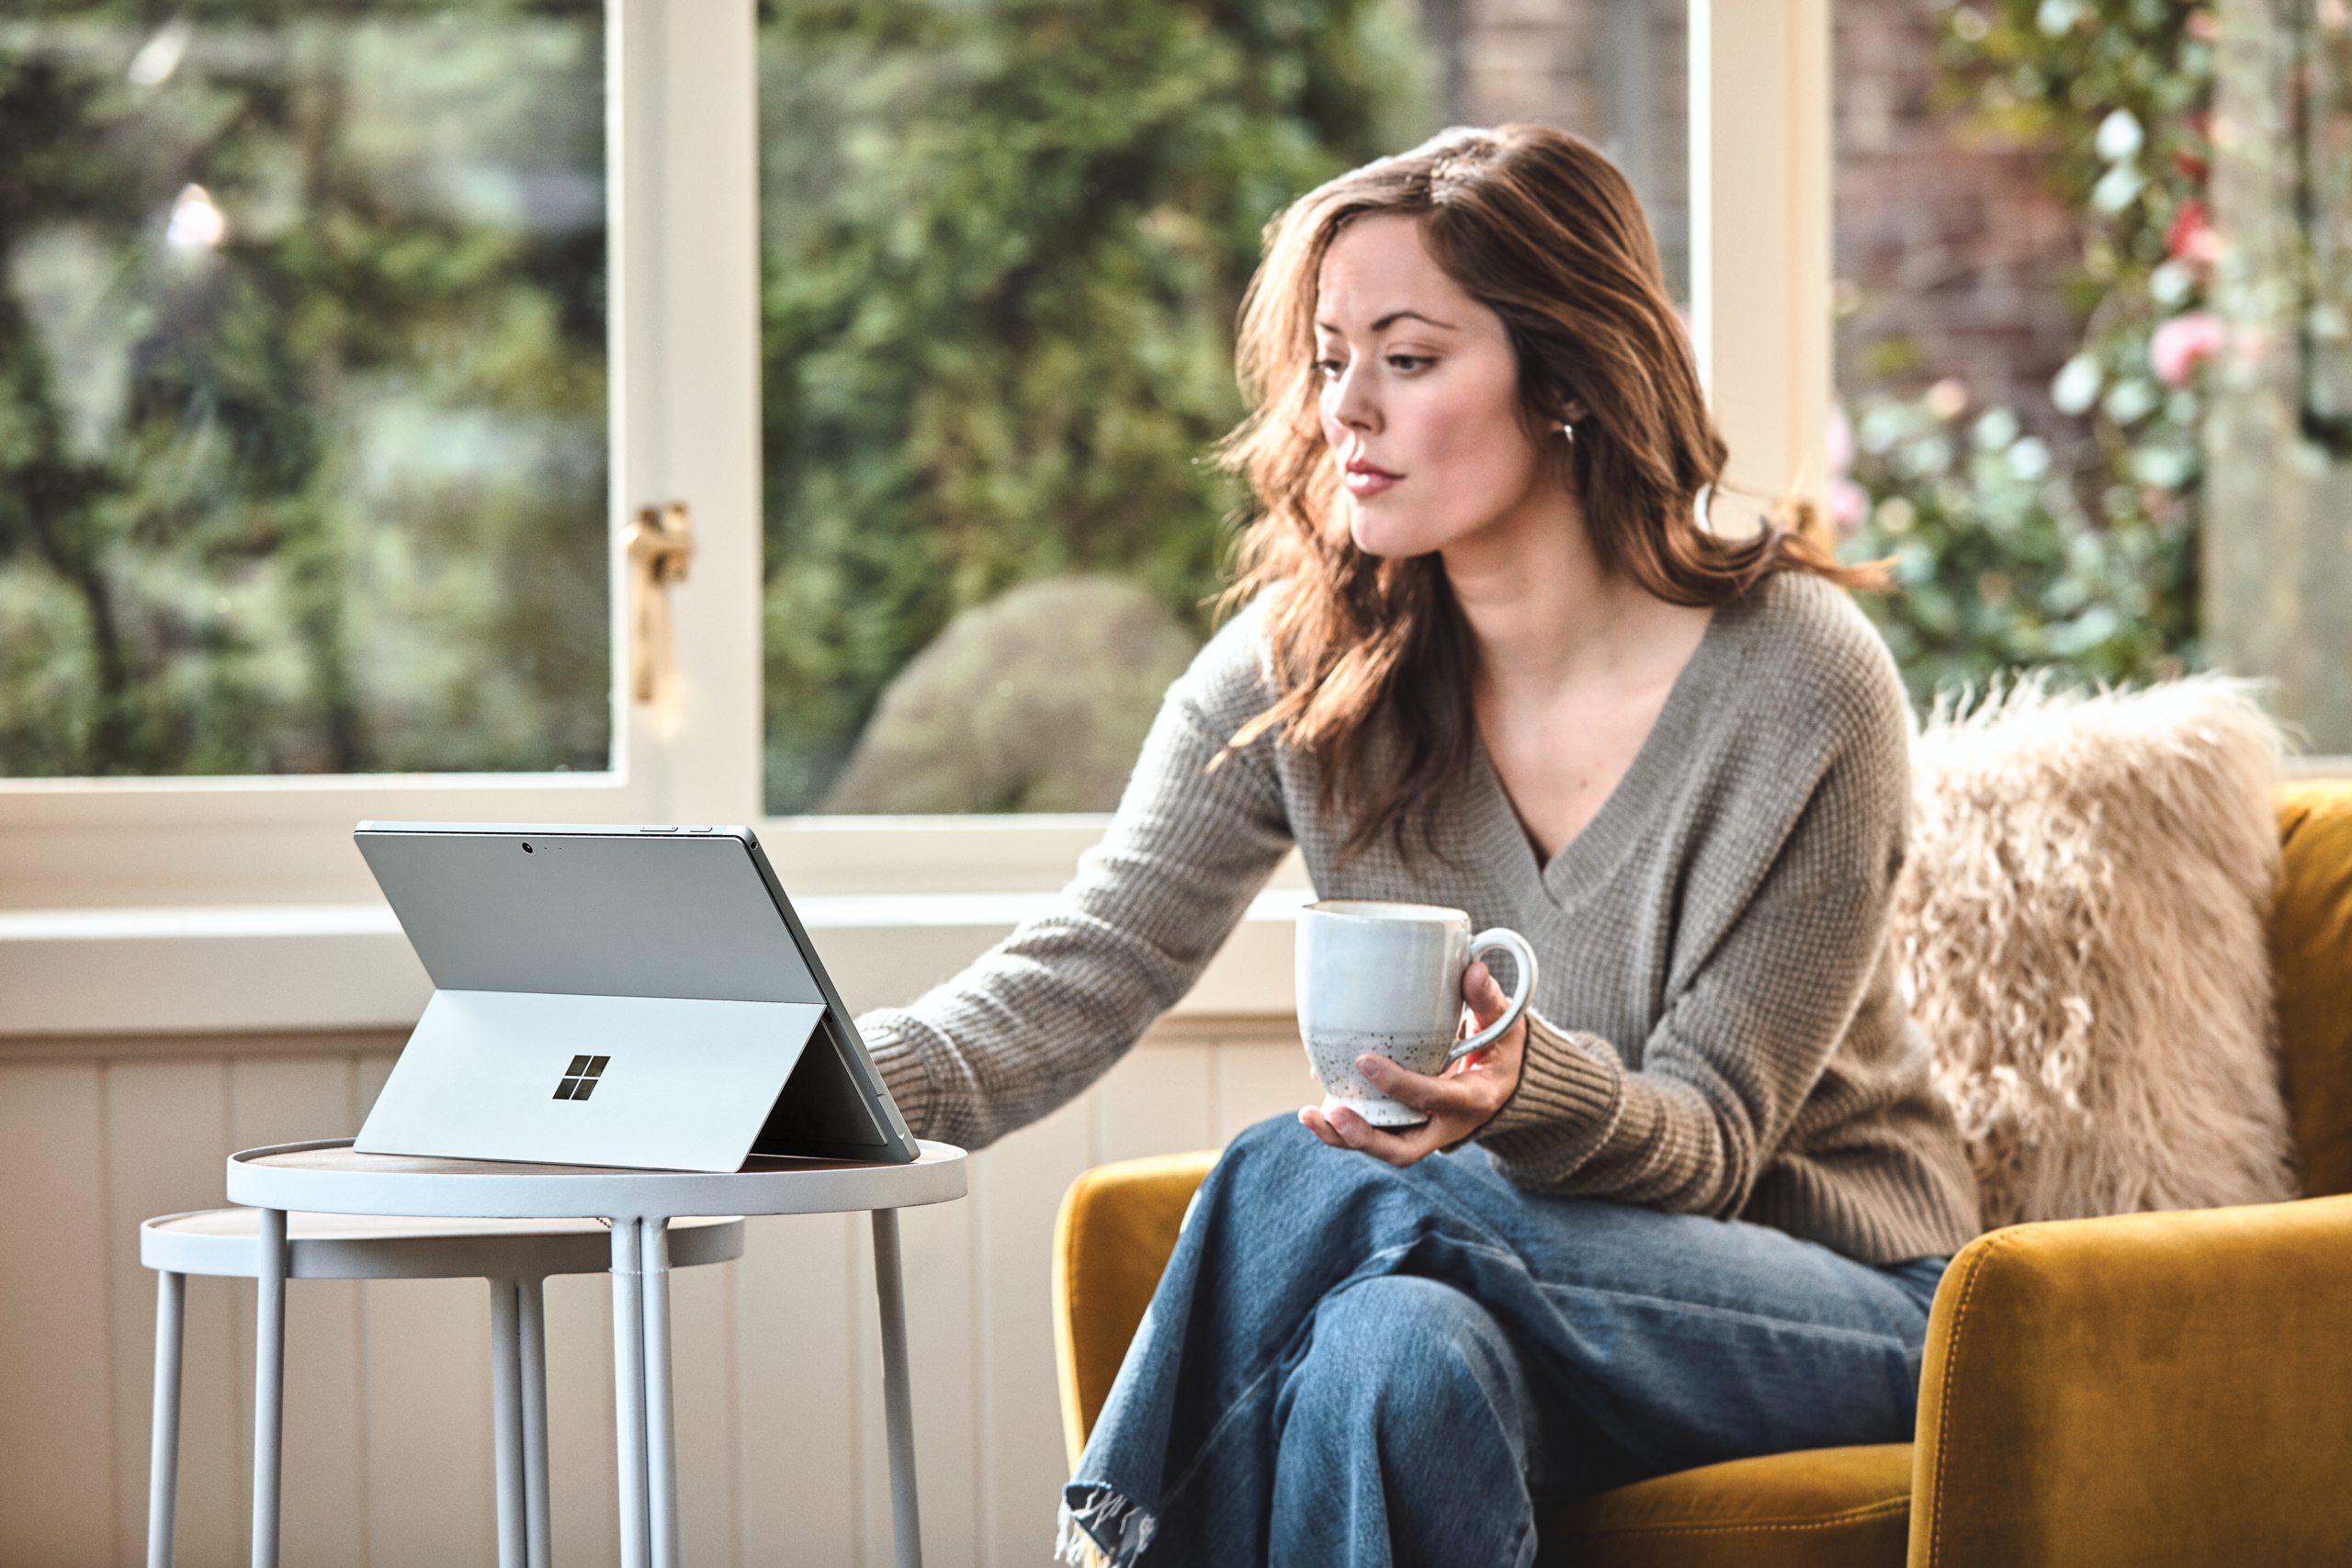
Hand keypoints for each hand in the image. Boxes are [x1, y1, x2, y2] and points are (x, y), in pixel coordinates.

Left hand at [1299, 960, 1525, 1167]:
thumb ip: (1487, 1000)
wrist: (1507, 1083)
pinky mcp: (1407, 1127)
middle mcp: (1447, 1125)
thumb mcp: (1505, 1024)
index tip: (1364, 1060)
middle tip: (1333, 1112)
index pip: (1434, 1097)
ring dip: (1343, 1137)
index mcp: (1473, 1099)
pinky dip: (1346, 1125)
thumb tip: (1472, 968)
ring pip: (1383, 1148)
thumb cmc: (1503, 1049)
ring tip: (1308, 1116)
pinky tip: (1316, 1105)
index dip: (1400, 1084)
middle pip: (1404, 1150)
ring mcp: (1424, 1131)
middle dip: (1365, 1137)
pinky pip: (1376, 1133)